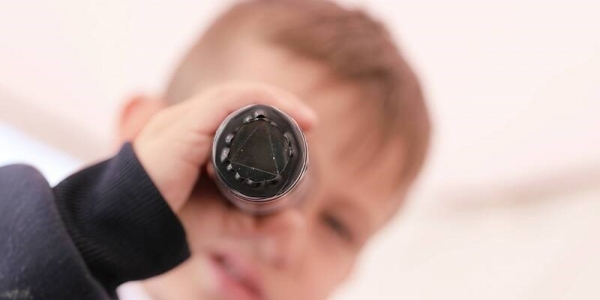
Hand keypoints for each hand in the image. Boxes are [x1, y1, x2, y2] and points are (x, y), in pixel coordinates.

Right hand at [133, 81, 316, 211]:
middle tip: (309, 121)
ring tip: (303, 117)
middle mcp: (187, 124)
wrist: (128, 236)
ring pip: (233, 95)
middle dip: (278, 103)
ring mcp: (181, 122)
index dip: (272, 110)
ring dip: (272, 100)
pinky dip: (254, 102)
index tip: (305, 126)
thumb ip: (258, 222)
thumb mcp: (225, 223)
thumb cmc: (170, 223)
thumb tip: (296, 220)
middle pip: (239, 99)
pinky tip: (279, 112)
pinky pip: (222, 103)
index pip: (238, 110)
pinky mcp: (180, 129)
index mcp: (195, 138)